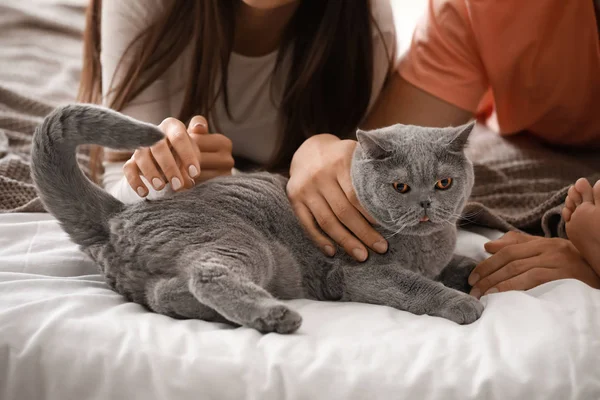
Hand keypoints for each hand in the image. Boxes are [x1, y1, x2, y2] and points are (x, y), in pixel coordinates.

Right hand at [124, 116, 233, 195]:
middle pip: (159, 147)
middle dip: (169, 167)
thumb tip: (191, 176)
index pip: (179, 137)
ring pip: (142, 157)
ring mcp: (141, 147)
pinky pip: (128, 169)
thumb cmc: (184, 153)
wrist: (168, 157)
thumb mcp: (194, 152)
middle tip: (178, 185)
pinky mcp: (131, 161)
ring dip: (151, 173)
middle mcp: (154, 133)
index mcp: (172, 127)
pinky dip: (135, 181)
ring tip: (161, 187)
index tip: (195, 174)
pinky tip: (144, 193)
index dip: (187, 156)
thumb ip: (195, 162)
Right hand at [287, 134, 387, 261]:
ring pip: (327, 221)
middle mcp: (320, 175)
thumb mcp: (355, 153)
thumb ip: (372, 167)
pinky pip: (307, 224)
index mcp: (339, 161)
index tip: (385, 226)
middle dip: (363, 233)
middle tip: (380, 248)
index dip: (370, 213)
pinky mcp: (294, 199)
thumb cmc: (340, 156)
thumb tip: (401, 189)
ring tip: (362, 255)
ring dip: (345, 241)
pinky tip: (333, 252)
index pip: (356, 194)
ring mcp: (305, 189)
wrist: (307, 150)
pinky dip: (319, 240)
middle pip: (343, 211)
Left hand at [468, 231, 599, 297]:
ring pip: (519, 269)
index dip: (487, 263)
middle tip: (473, 289)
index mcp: (541, 243)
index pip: (508, 251)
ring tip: (483, 294)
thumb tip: (488, 246)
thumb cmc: (571, 266)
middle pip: (510, 260)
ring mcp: (557, 261)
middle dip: (488, 274)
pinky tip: (502, 295)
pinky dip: (514, 287)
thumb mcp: (545, 253)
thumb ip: (517, 247)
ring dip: (497, 282)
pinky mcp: (565, 275)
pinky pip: (534, 279)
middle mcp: (548, 249)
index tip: (472, 277)